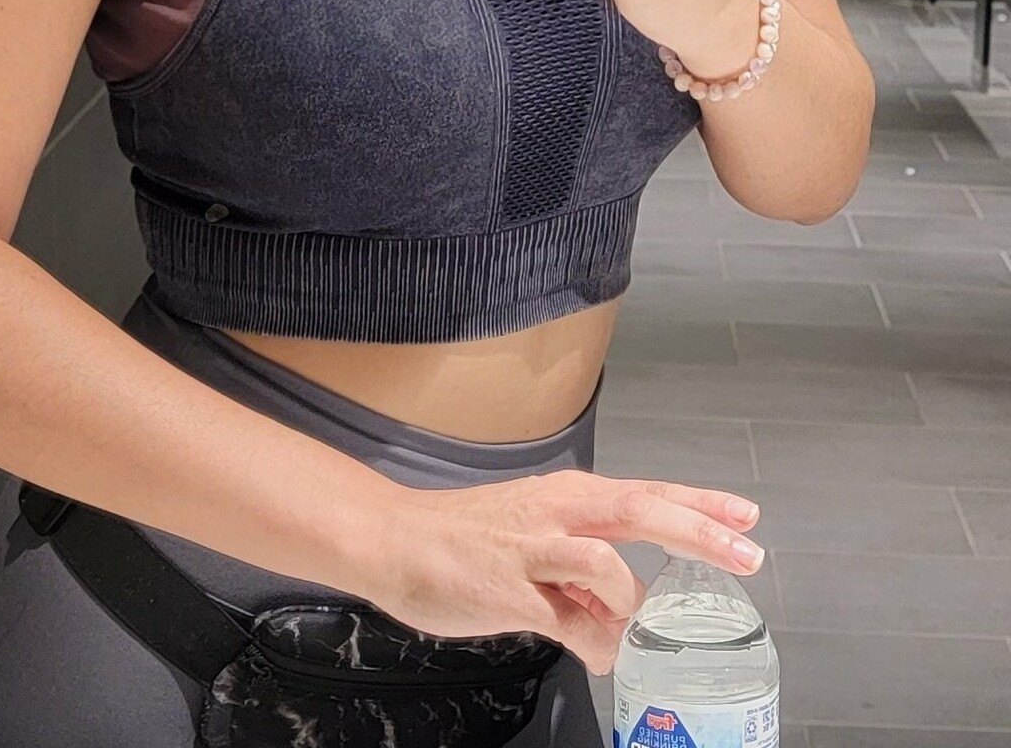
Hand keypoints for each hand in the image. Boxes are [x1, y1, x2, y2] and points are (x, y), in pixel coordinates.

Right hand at [366, 466, 764, 674]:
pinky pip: (571, 621)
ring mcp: (533, 548)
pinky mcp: (510, 589)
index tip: (747, 514)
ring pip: (608, 564)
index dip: (699, 504)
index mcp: (569, 497)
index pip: (648, 493)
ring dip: (629, 602)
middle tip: (747, 553)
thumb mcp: (538, 552)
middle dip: (700, 531)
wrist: (395, 541)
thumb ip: (586, 584)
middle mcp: (557, 512)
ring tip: (622, 630)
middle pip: (641, 509)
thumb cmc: (466, 543)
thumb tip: (627, 623)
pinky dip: (595, 641)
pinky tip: (594, 651)